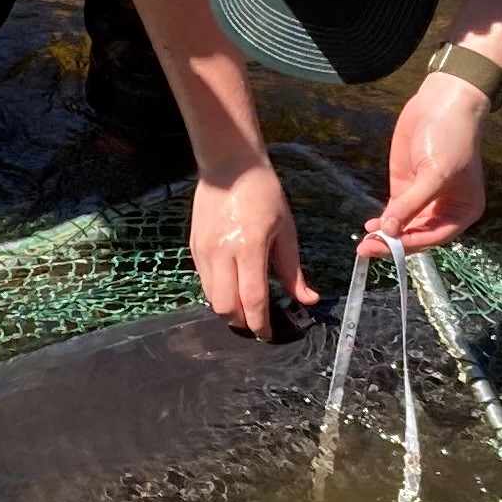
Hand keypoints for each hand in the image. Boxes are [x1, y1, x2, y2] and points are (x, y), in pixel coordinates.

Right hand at [187, 158, 312, 336]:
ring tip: (245, 306)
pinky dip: (219, 292)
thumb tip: (307, 301)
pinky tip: (233, 286)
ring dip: (229, 309)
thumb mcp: (286, 231)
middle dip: (243, 322)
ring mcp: (204, 251)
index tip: (270, 335)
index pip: (253, 299)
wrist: (229, 166)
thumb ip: (293, 271)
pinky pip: (205, 282)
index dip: (261, 324)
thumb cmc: (264, 194)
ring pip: (211, 298)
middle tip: (258, 322)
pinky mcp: (194, 248)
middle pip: (226, 307)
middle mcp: (222, 253)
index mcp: (250, 247)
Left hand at [365, 70, 492, 258]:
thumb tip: (389, 230)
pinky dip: (383, 221)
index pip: (434, 237)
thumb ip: (412, 203)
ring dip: (386, 234)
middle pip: (417, 235)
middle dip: (394, 242)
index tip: (387, 247)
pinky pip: (395, 211)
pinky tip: (371, 227)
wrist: (441, 102)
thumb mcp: (434, 173)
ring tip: (365, 242)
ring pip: (404, 226)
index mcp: (462, 210)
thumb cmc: (450, 137)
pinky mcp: (407, 186)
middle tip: (368, 248)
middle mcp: (445, 209)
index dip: (410, 244)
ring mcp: (424, 198)